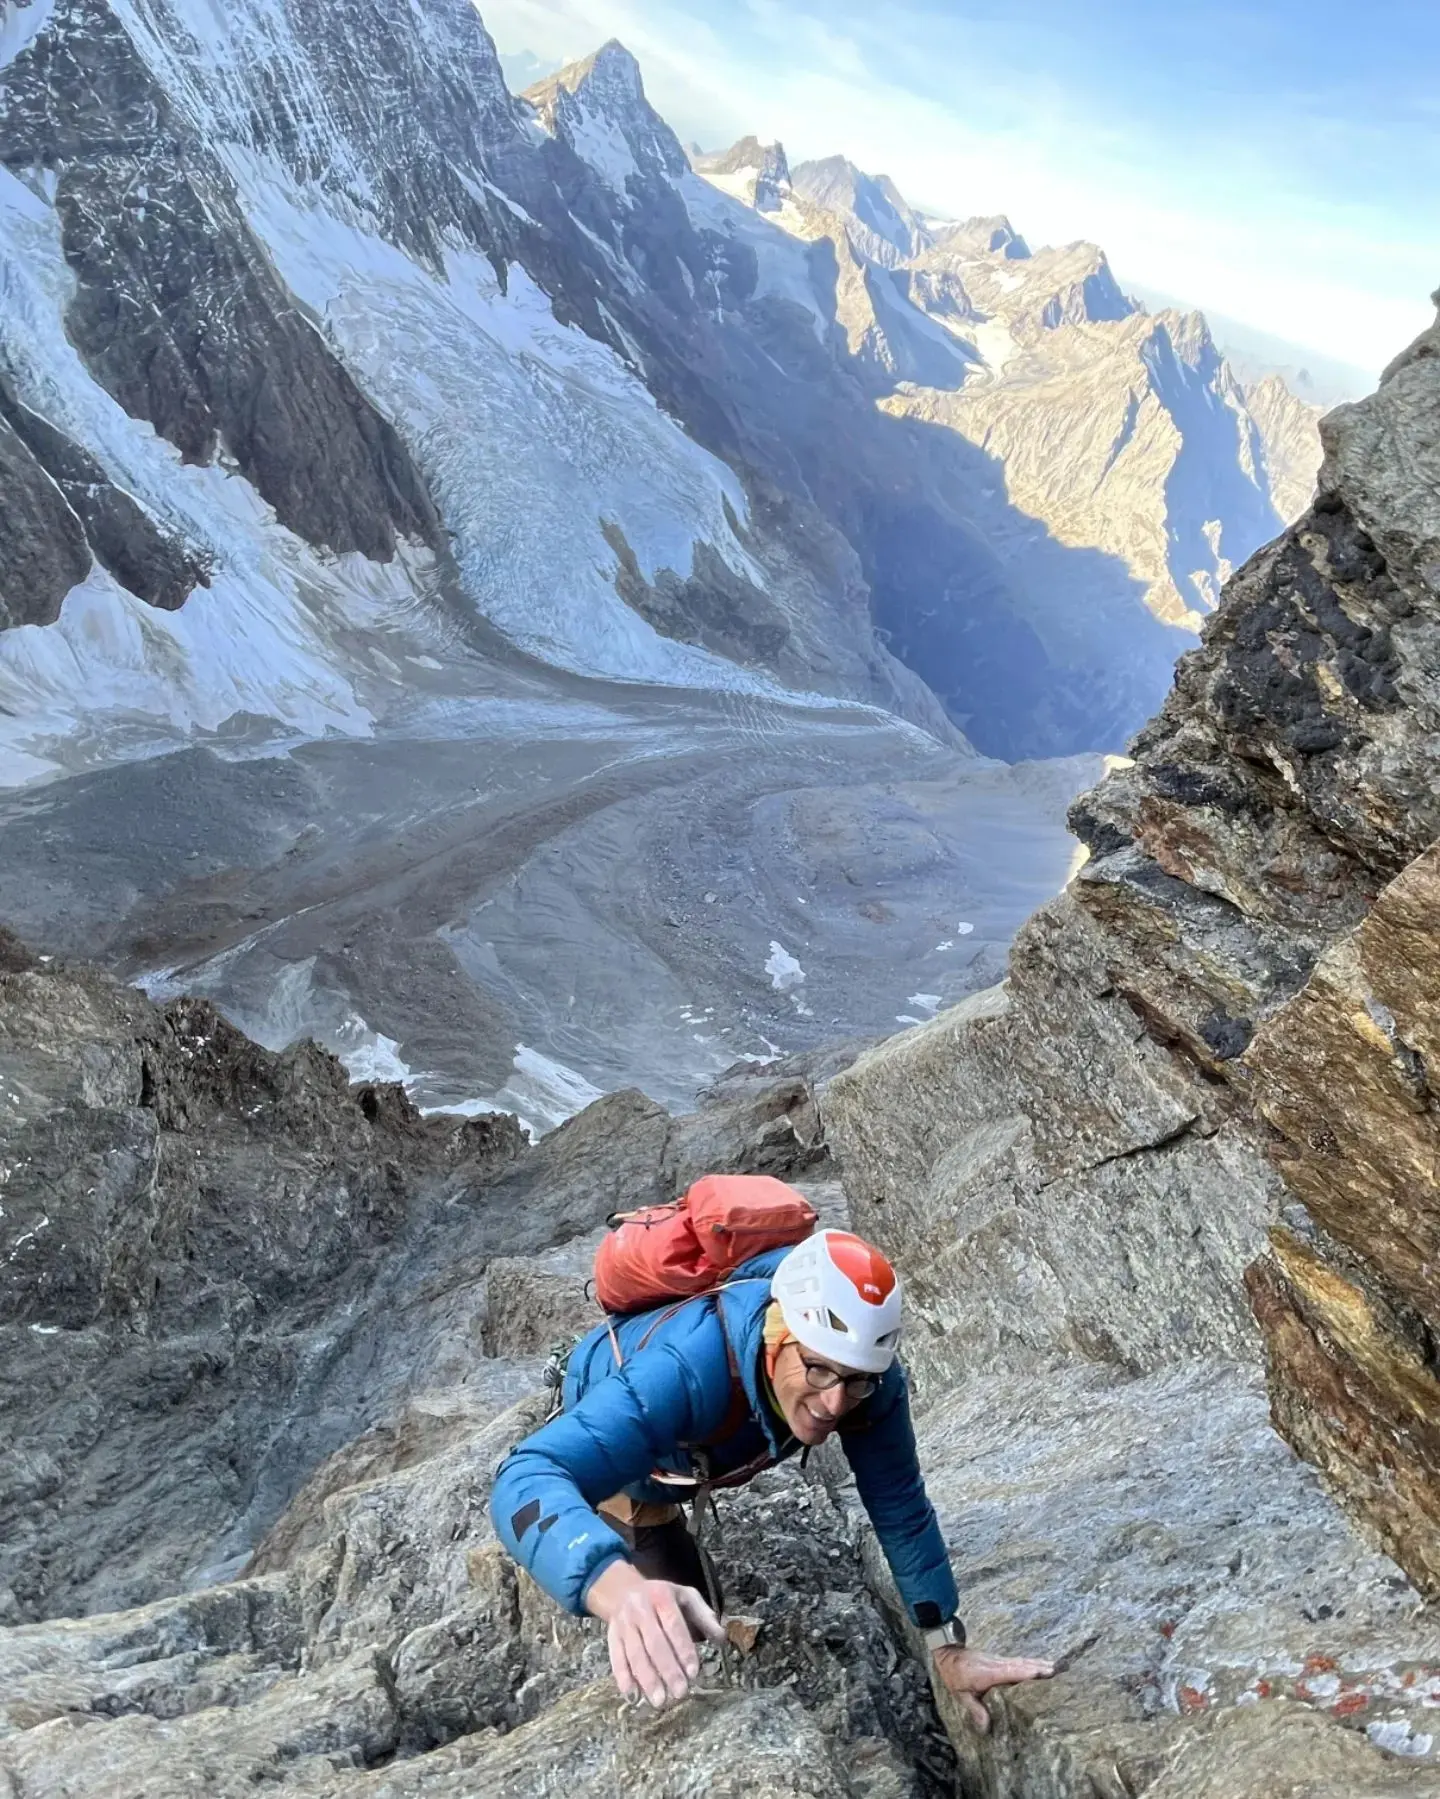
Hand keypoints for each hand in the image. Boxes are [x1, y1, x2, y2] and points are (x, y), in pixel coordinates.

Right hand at [584, 1560, 726, 1708]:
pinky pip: (616, 1659)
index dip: (683, 1649)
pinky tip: (633, 1696)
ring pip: (635, 1654)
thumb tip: (722, 1639)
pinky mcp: (612, 1636)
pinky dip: (623, 1679)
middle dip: (668, 1670)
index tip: (693, 1672)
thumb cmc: (661, 1597)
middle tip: (680, 1693)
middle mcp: (640, 1609)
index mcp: (662, 1596)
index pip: (674, 1625)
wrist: (622, 1590)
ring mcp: (623, 1623)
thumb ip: (704, 1616)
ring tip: (659, 1701)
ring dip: (647, 1679)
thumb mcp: (685, 1596)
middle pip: (654, 1643)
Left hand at [932, 1644, 1055, 1731]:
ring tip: (1055, 1667)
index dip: (1029, 1672)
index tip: (1045, 1672)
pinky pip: (1018, 1661)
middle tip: (1058, 1671)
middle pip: (1022, 1665)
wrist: (948, 1652)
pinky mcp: (999, 1660)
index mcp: (990, 1672)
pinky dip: (1030, 1663)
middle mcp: (998, 1664)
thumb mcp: (961, 1694)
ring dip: (1038, 1663)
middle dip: (1040, 1668)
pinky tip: (1038, 1665)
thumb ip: (974, 1709)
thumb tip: (986, 1728)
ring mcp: (999, 1660)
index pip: (1013, 1671)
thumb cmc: (954, 1673)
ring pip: (1022, 1661)